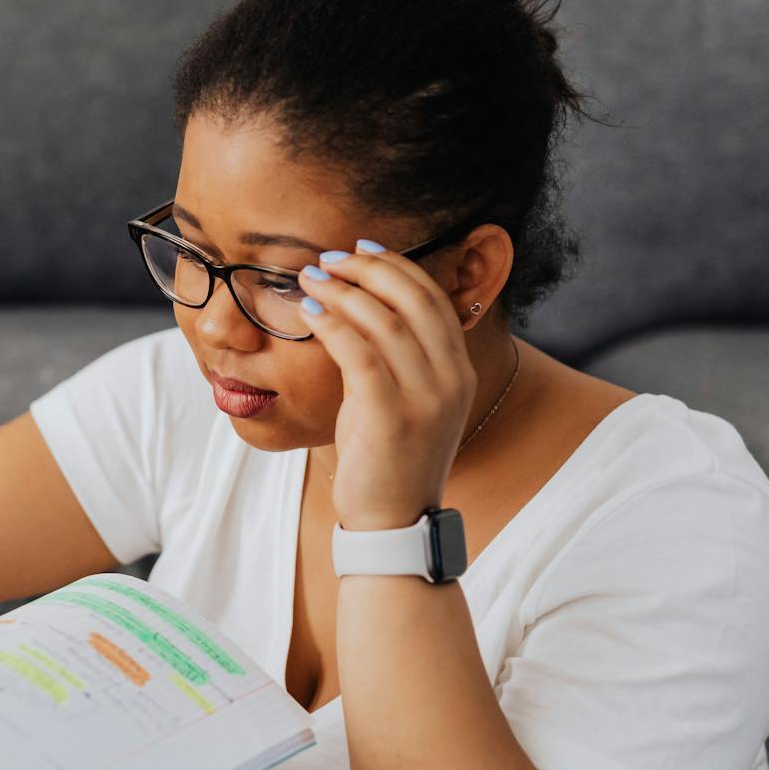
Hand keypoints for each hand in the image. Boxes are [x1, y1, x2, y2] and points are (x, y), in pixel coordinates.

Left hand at [296, 242, 477, 530]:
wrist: (392, 520)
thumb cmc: (387, 458)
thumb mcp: (402, 399)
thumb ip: (392, 357)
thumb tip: (356, 309)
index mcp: (459, 369)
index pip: (433, 298)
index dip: (397, 265)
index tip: (360, 248)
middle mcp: (452, 378)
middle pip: (413, 299)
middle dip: (368, 269)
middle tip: (329, 258)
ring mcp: (427, 398)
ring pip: (385, 321)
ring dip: (343, 291)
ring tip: (310, 278)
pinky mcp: (393, 416)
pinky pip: (361, 354)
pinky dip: (333, 325)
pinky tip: (309, 312)